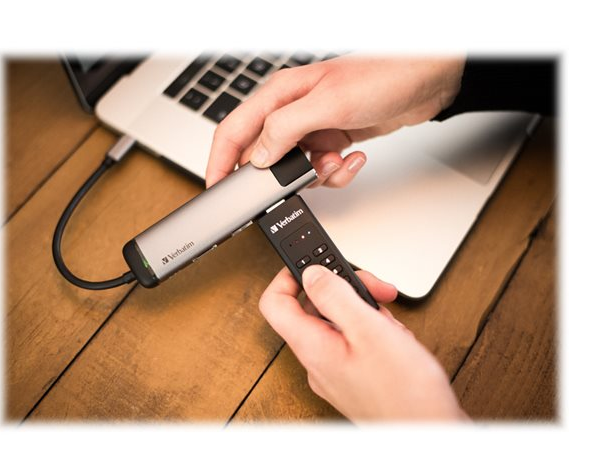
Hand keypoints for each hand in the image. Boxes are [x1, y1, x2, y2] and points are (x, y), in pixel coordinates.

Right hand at [206, 55, 464, 187]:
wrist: (429, 80)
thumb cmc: (384, 75)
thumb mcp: (329, 104)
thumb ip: (286, 129)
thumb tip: (259, 156)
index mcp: (280, 95)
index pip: (234, 130)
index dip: (220, 160)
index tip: (215, 187)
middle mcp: (292, 111)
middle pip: (265, 156)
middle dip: (283, 176)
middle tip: (300, 179)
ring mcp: (313, 128)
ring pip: (296, 169)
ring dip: (317, 176)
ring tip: (338, 160)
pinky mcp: (333, 140)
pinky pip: (322, 170)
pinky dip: (338, 172)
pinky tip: (354, 157)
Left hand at [258, 265, 467, 421]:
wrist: (433, 434)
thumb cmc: (406, 394)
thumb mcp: (369, 330)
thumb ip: (335, 296)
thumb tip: (312, 274)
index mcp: (313, 347)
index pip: (276, 303)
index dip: (288, 277)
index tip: (312, 264)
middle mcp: (318, 361)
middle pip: (315, 309)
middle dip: (346, 291)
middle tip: (374, 289)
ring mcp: (336, 370)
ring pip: (339, 323)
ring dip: (366, 312)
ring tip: (392, 325)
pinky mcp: (355, 376)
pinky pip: (355, 342)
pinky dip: (375, 332)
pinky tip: (396, 340)